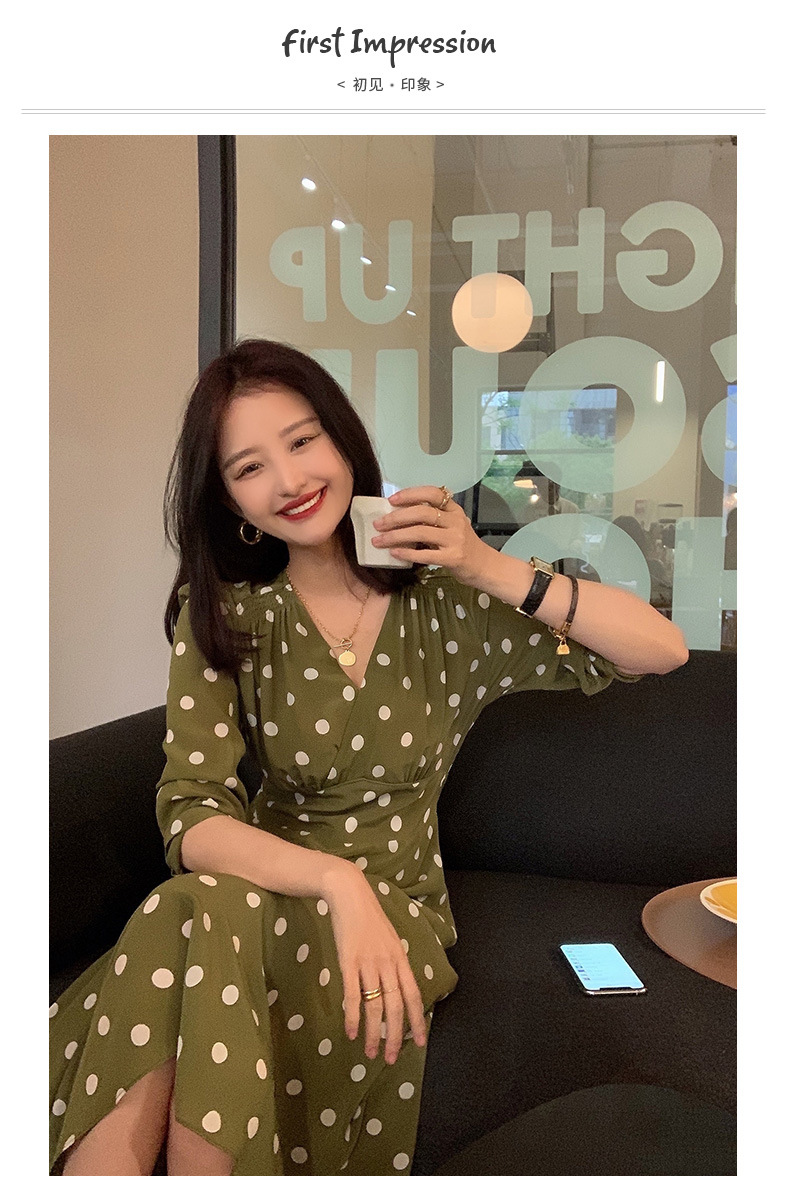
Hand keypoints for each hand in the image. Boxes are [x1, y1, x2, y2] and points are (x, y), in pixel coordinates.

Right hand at [322, 862, 426, 1063]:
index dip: (418, 1021)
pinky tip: (351, 1033)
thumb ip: (393, 962)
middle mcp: (388, 963)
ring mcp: (368, 963)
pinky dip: (353, 1016)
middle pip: (396, 1006)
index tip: (420, 1042)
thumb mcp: (388, 939)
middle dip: (395, 1036)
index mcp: (400, 958)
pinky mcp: (348, 961)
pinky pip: (352, 995)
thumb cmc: (368, 917)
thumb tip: (397, 987)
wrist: (349, 894)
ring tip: (371, 1052)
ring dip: (374, 1033)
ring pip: (375, 1005)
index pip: (413, 996)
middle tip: (391, 1058)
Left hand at [370, 485, 489, 584]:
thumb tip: (397, 516)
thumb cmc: (462, 545)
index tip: (391, 500)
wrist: (484, 566)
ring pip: (420, 532)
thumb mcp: (451, 526)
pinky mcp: (453, 558)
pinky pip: (425, 554)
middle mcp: (456, 521)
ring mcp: (455, 539)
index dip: (410, 494)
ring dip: (395, 536)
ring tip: (379, 540)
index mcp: (454, 510)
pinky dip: (407, 553)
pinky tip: (394, 553)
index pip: (432, 493)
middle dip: (396, 518)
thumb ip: (432, 519)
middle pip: (421, 513)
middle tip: (378, 524)